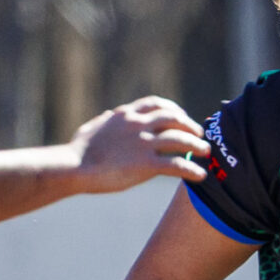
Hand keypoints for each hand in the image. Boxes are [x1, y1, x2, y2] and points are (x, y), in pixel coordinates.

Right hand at [68, 97, 208, 193]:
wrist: (74, 166)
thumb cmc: (78, 151)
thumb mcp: (92, 127)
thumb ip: (105, 121)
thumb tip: (109, 115)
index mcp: (126, 115)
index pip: (156, 104)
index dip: (172, 108)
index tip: (180, 115)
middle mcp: (138, 125)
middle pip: (173, 118)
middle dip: (189, 124)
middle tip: (198, 133)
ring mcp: (143, 143)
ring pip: (180, 139)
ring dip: (196, 145)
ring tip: (205, 152)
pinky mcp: (145, 164)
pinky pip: (176, 165)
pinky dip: (191, 170)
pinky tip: (200, 175)